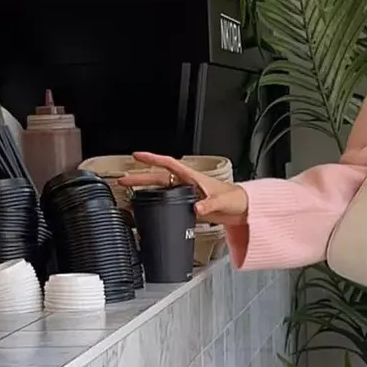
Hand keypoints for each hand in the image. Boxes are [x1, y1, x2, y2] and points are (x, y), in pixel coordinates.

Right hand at [119, 153, 248, 225]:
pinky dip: (157, 204)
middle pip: (159, 178)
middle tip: (123, 180)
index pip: (168, 163)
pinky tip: (148, 207)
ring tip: (129, 192)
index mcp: (193, 177)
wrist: (242, 210)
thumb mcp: (222, 200)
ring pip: (161, 190)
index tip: (137, 156)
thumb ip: (209, 205)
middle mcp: (187, 184)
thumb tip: (197, 208)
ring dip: (146, 190)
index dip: (152, 159)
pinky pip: (168, 203)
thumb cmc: (235, 199)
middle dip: (140, 178)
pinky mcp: (189, 206)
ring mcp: (187, 195)